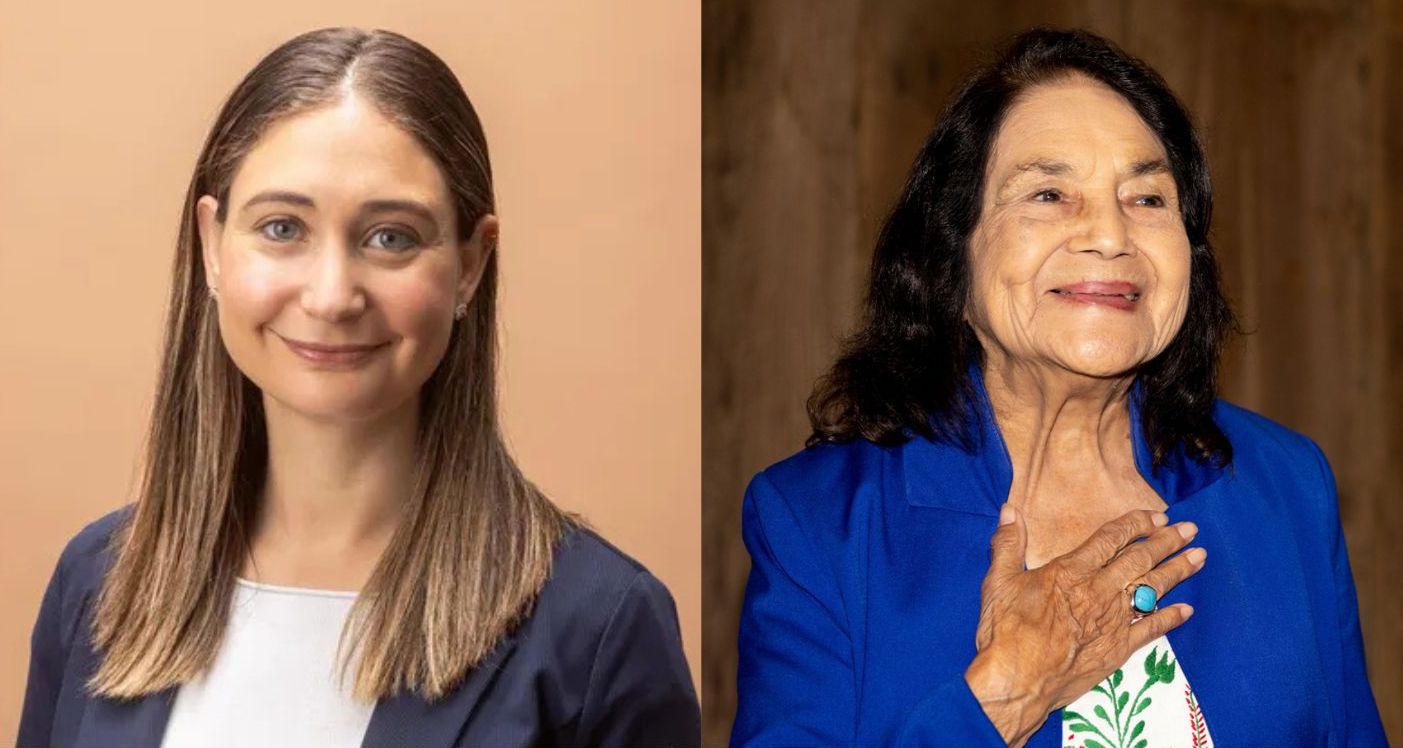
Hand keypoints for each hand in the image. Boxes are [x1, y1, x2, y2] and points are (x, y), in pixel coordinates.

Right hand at [964, 507, 1205, 745]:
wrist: (1019, 681)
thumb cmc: (1005, 631)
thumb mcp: (998, 581)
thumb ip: (1007, 544)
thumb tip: (1009, 511)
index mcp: (1072, 571)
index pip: (1111, 539)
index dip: (1136, 524)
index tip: (1156, 516)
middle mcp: (1099, 591)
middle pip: (1140, 560)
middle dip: (1167, 542)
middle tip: (1189, 529)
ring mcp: (1113, 621)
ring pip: (1152, 590)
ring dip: (1177, 571)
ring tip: (1199, 557)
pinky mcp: (1118, 649)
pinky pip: (1151, 629)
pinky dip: (1170, 618)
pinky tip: (1187, 610)